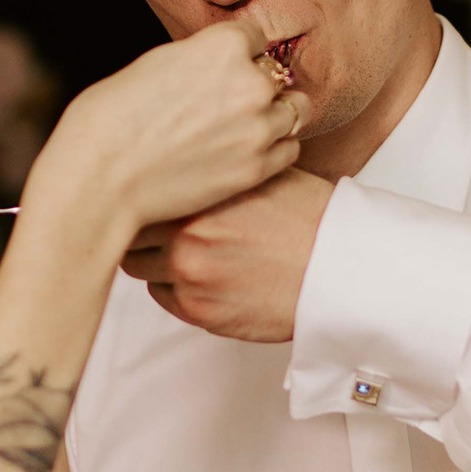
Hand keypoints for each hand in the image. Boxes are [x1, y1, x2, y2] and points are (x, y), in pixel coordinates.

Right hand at [34, 22, 307, 245]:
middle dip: (257, 83)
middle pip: (277, 73)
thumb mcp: (158, 62)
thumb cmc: (113, 117)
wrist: (103, 176)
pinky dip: (275, 147)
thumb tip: (222, 62)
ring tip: (243, 126)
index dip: (238, 53)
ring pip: (294, 110)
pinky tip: (248, 149)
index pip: (255, 37)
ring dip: (273, 114)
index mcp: (224, 45)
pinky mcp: (257, 168)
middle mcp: (250, 82)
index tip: (222, 69)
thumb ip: (202, 57)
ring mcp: (258, 128)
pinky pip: (289, 149)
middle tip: (229, 102)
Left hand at [122, 168, 332, 341]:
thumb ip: (218, 169)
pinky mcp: (198, 311)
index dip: (141, 194)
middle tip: (161, 226)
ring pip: (139, 267)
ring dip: (155, 260)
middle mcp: (185, 233)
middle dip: (141, 227)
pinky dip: (175, 288)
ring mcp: (188, 276)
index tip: (147, 196)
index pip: (138, 190)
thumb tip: (185, 160)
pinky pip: (163, 298)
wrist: (340, 270)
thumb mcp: (265, 173)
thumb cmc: (310, 218)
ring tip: (188, 253)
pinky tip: (205, 276)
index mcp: (200, 193)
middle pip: (131, 230)